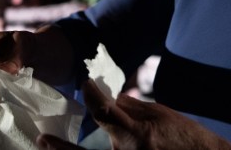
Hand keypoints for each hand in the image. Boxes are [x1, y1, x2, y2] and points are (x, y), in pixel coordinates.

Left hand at [37, 79, 230, 149]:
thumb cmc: (187, 139)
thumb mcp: (162, 115)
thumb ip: (132, 110)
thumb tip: (109, 100)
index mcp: (138, 135)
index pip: (104, 112)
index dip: (92, 97)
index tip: (85, 86)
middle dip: (60, 149)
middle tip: (43, 140)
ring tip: (50, 148)